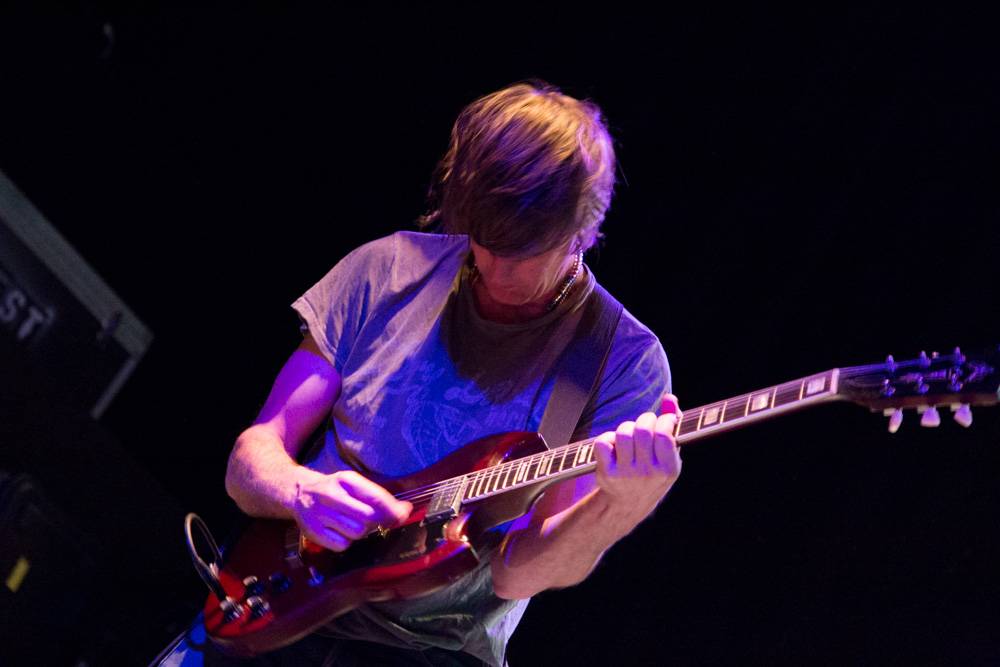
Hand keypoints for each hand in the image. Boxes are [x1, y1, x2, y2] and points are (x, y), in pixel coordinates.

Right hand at [291, 470, 411, 551]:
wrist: (298, 492)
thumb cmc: (335, 489)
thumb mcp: (354, 485)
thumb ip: (378, 496)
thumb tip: (405, 510)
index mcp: (345, 480)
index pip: (375, 497)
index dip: (393, 509)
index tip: (404, 513)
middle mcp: (331, 495)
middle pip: (368, 518)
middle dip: (376, 522)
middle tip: (374, 520)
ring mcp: (320, 515)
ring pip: (356, 533)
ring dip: (361, 532)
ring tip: (354, 524)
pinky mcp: (313, 532)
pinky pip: (342, 545)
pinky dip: (346, 542)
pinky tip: (340, 532)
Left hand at [593, 393, 681, 525]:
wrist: (628, 504)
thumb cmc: (653, 473)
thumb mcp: (670, 457)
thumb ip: (673, 426)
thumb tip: (670, 399)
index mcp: (668, 469)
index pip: (664, 435)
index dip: (664, 419)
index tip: (664, 420)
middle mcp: (648, 473)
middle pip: (643, 430)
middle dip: (645, 419)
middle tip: (646, 424)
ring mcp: (626, 473)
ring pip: (623, 433)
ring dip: (627, 426)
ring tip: (631, 434)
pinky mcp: (607, 473)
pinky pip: (603, 442)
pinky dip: (607, 438)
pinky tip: (614, 445)